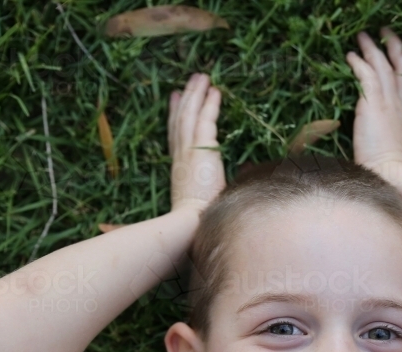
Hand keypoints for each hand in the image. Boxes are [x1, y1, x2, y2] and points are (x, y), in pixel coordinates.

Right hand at [169, 73, 225, 213]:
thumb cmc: (197, 222)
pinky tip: (216, 91)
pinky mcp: (200, 149)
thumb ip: (209, 193)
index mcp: (179, 168)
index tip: (176, 99)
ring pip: (190, 114)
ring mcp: (188, 151)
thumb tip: (227, 188)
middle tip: (191, 80)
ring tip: (202, 76)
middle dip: (186, 98)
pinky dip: (210, 104)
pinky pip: (205, 120)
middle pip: (180, 119)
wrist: (190, 225)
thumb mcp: (200, 204)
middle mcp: (180, 156)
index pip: (175, 136)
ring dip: (197, 94)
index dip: (175, 115)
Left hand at [345, 27, 401, 173]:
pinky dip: (359, 64)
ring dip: (371, 50)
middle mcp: (400, 106)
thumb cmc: (393, 174)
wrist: (394, 178)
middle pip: (400, 67)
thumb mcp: (395, 153)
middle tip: (383, 33)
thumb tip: (378, 141)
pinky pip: (367, 77)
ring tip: (361, 38)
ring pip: (382, 67)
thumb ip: (387, 141)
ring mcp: (388, 104)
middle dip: (392, 47)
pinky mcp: (374, 106)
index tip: (396, 52)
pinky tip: (350, 56)